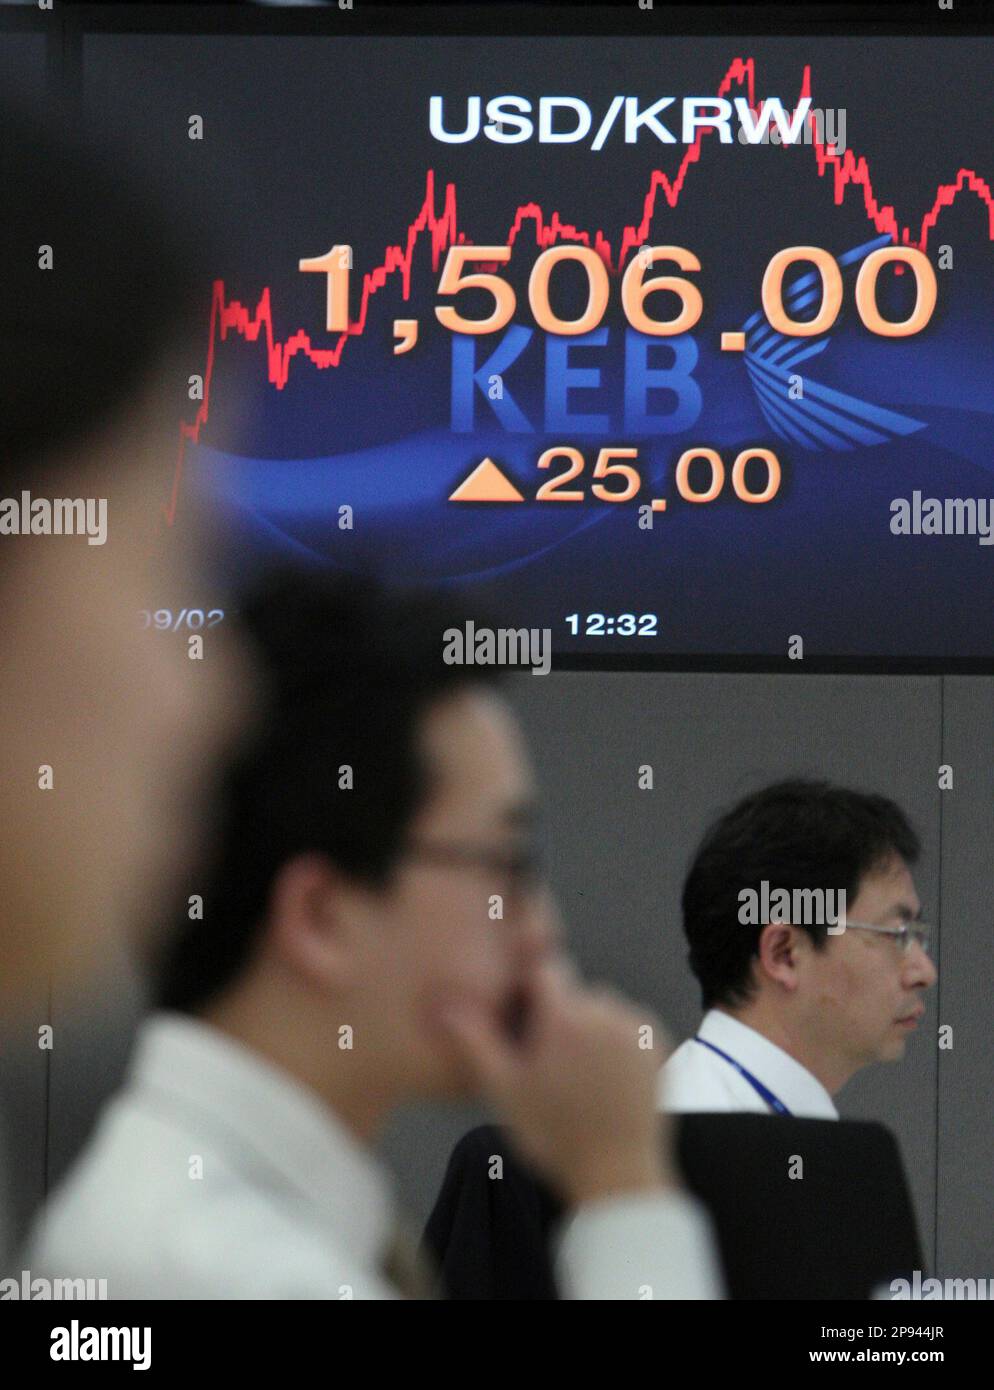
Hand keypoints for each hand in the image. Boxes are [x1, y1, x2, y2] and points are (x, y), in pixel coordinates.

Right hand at [436, 959, 677, 1205]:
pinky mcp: (658, 1044)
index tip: (526, 1021)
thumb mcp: (504, 1091)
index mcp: (565, 1017)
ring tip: (580, 1075)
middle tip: (551, 1063)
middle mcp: (605, 1011)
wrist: (618, 1175)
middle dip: (560, 1016)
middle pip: (574, 992)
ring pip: (603, 1008)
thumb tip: (447, 1006)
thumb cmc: (554, 1135)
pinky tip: (606, 1077)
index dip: (531, 990)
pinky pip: (630, 1025)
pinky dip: (617, 1041)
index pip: (545, 969)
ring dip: (590, 1028)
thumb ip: (475, 1042)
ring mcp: (636, 1027)